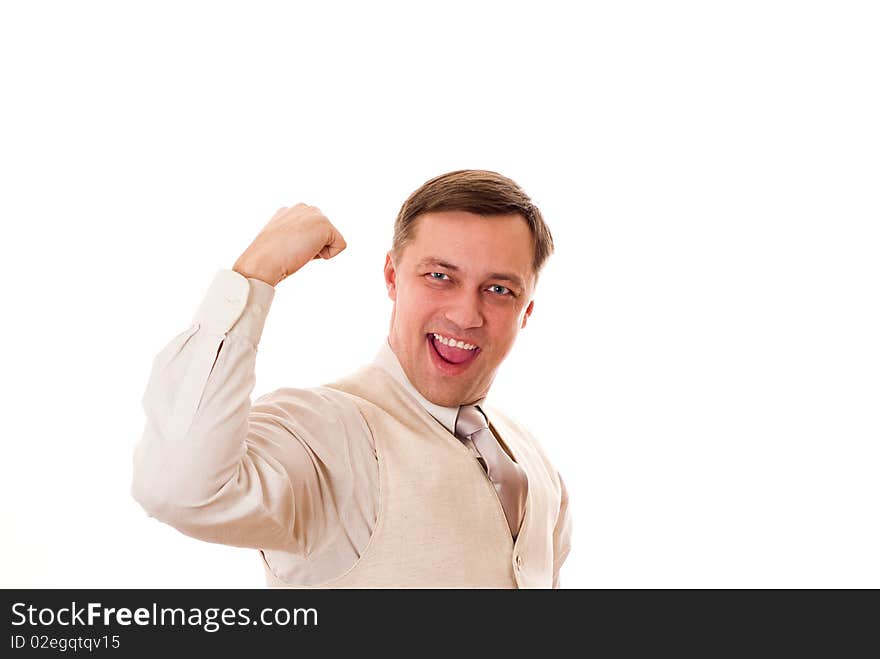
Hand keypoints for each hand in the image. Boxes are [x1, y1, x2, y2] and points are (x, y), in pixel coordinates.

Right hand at [232, 204, 346, 286]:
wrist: (262, 261)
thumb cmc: (268, 258)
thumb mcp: (281, 241)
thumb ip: (295, 236)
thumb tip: (305, 244)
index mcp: (292, 211)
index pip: (313, 233)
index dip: (304, 247)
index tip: (287, 249)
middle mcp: (304, 207)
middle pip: (325, 236)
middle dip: (314, 248)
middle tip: (293, 251)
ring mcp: (315, 213)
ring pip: (332, 240)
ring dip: (318, 251)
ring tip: (299, 250)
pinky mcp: (325, 225)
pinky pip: (340, 246)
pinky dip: (327, 256)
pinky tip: (307, 252)